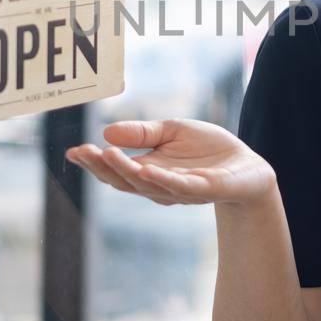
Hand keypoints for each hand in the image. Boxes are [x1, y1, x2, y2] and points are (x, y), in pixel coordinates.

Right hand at [64, 118, 275, 207]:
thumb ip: (142, 133)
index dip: (93, 162)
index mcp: (147, 170)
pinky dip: (162, 180)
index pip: (114, 170)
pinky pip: (180, 187)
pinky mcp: (204, 189)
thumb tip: (107, 131)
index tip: (72, 151)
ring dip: (126, 171)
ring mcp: (180, 190)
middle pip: (124, 181)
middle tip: (83, 151)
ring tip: (107, 154)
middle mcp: (159, 185)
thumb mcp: (170, 130)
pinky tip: (147, 169)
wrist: (247, 166)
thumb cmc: (207, 149)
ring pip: (148, 185)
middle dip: (102, 167)